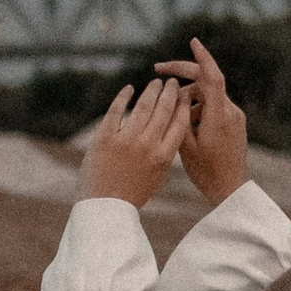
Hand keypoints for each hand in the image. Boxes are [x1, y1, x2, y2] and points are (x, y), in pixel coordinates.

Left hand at [78, 73, 189, 208]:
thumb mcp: (156, 176)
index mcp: (163, 157)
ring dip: (151, 90)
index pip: (179, 124)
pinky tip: (129, 88)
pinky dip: (123, 96)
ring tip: (155, 82)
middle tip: (172, 82)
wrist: (104, 208)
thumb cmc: (131, 194)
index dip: (183, 106)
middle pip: (163, 110)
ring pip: (143, 106)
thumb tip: (170, 130)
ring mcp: (126, 140)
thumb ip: (163, 153)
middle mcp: (147, 146)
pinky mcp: (104, 138)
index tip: (186, 95)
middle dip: (170, 92)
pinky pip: (116, 110)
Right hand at [153, 35, 248, 206]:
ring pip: (207, 94)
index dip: (202, 57)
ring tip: (172, 115)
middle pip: (206, 81)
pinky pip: (213, 105)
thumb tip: (176, 95)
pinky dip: (196, 106)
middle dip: (182, 74)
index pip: (213, 77)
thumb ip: (180, 116)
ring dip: (187, 96)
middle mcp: (231, 112)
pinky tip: (185, 124)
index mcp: (219, 116)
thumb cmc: (206, 171)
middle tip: (157, 70)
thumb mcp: (184, 145)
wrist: (229, 190)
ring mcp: (234, 116)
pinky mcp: (233, 122)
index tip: (193, 41)